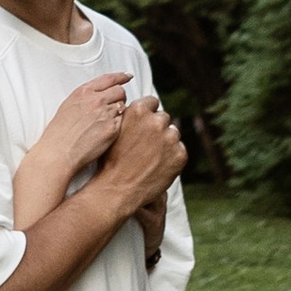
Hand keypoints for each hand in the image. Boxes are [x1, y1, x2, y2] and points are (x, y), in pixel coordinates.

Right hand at [10, 73, 133, 230]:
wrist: (58, 152)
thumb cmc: (59, 133)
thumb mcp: (68, 106)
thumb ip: (85, 98)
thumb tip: (98, 96)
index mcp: (84, 92)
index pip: (109, 78)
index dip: (121, 77)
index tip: (127, 77)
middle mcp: (96, 100)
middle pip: (120, 91)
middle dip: (120, 97)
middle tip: (116, 106)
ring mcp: (106, 114)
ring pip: (124, 106)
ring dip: (120, 112)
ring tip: (109, 122)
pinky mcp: (113, 128)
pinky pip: (124, 122)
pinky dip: (119, 126)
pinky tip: (109, 132)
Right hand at [103, 94, 185, 214]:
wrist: (117, 188)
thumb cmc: (111, 161)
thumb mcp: (114, 130)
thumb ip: (130, 118)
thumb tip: (140, 114)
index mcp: (138, 111)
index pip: (152, 102)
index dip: (148, 113)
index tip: (145, 123)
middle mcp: (156, 121)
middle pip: (163, 118)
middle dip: (157, 128)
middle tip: (147, 144)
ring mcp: (170, 138)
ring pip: (173, 133)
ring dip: (166, 141)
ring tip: (152, 156)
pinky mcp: (180, 154)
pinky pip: (179, 150)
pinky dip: (172, 157)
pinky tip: (158, 165)